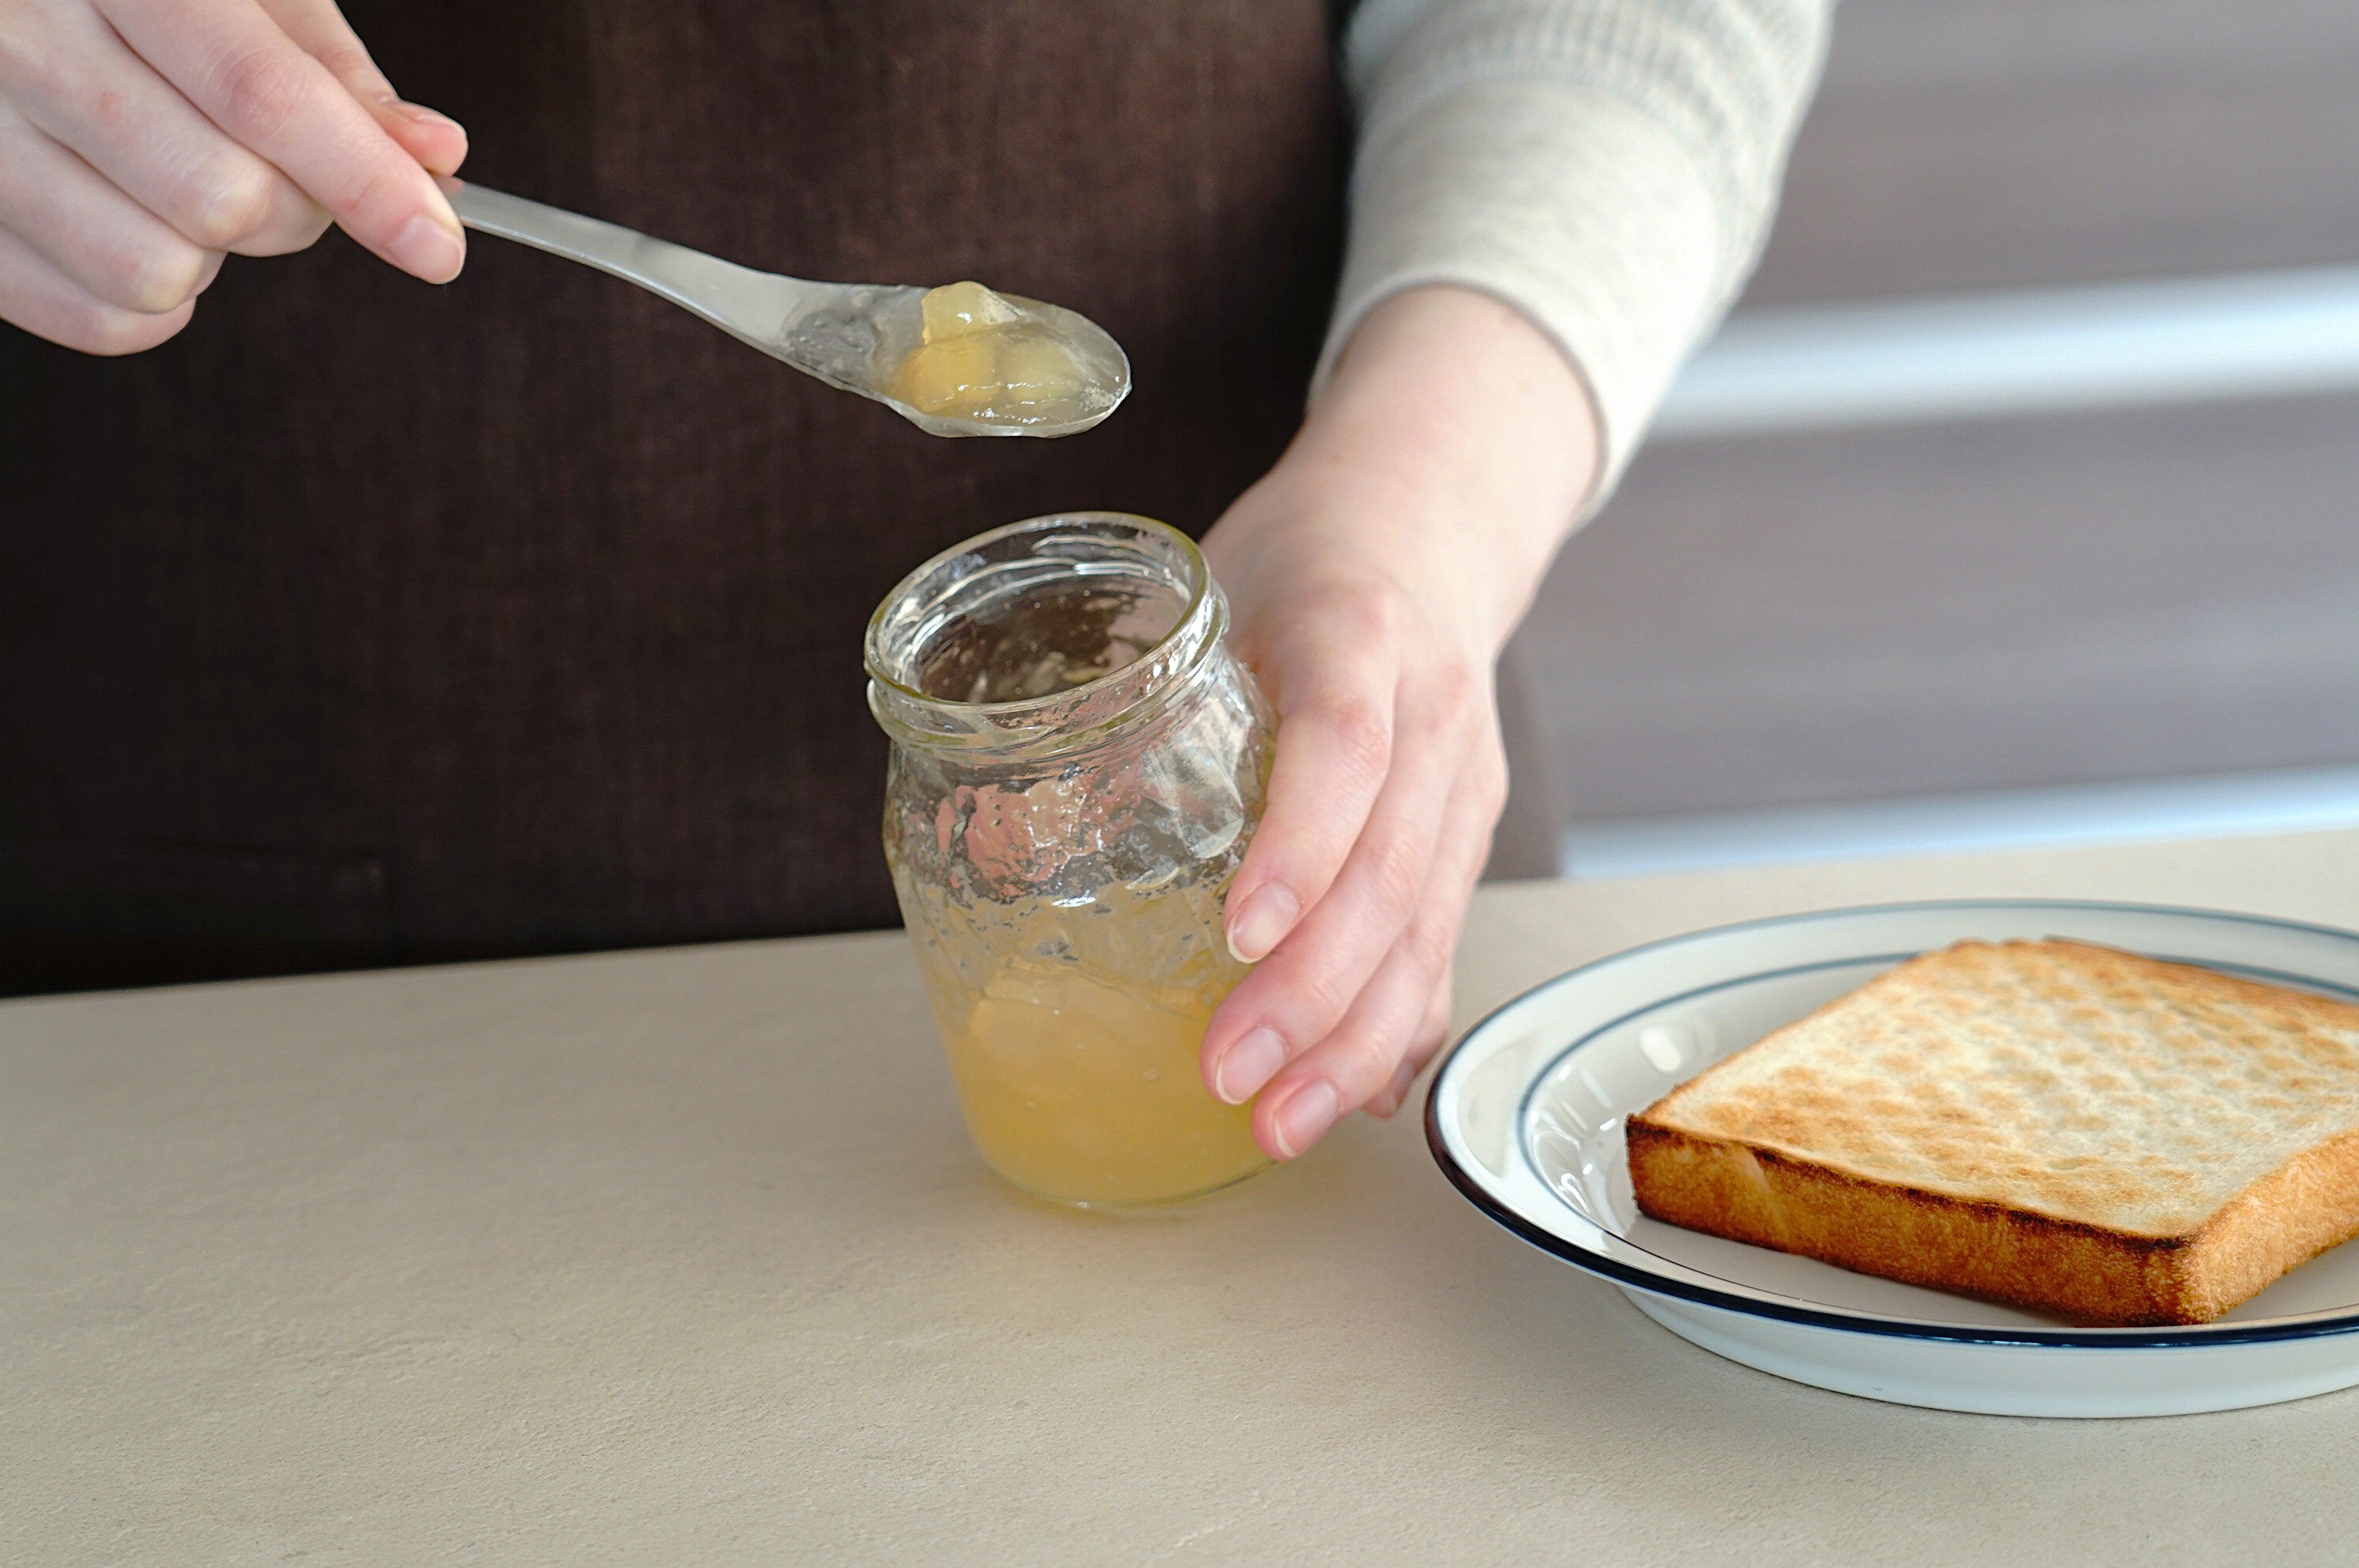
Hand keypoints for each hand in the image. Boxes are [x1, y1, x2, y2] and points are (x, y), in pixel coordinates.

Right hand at [0, 0, 466, 352]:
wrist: (2, 0)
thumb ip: (329, 68)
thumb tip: (433, 156)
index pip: (263, 96)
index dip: (366, 180)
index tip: (439, 245)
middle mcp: (16, 41)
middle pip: (221, 198)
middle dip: (295, 212)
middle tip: (283, 171)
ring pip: (157, 272)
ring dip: (213, 258)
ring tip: (183, 183)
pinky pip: (96, 319)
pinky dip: (153, 308)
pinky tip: (145, 232)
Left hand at [1198, 285, 1598, 1160]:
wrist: (1432, 518)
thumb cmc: (1300, 557)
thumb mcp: (1207, 585)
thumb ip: (1136, 690)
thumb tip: (1008, 825)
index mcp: (1356, 633)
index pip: (1346, 746)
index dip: (1300, 844)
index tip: (1239, 933)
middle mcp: (1431, 712)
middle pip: (1391, 866)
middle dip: (1312, 991)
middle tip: (1227, 1075)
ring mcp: (1464, 778)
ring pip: (1428, 925)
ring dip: (1355, 1041)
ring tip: (1279, 1126)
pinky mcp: (1470, 828)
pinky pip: (1442, 939)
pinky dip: (1401, 1026)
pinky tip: (1353, 1097)